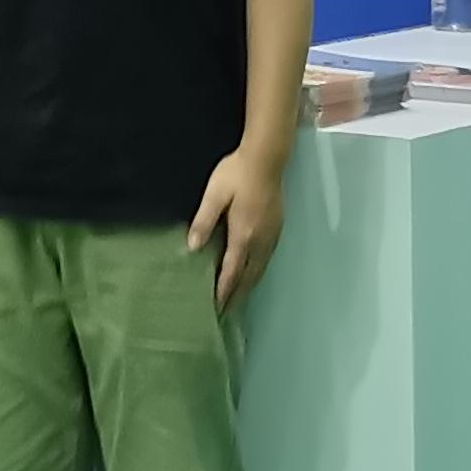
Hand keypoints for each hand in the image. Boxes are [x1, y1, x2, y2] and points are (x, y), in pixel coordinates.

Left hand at [192, 142, 289, 307]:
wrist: (266, 157)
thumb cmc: (236, 174)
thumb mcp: (214, 194)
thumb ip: (204, 221)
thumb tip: (193, 247)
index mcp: (244, 235)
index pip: (232, 271)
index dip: (224, 291)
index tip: (216, 308)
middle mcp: (261, 241)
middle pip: (249, 277)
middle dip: (237, 295)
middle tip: (226, 312)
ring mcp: (271, 235)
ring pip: (260, 269)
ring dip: (248, 286)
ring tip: (237, 298)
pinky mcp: (277, 228)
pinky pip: (266, 259)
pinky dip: (257, 272)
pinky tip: (251, 273)